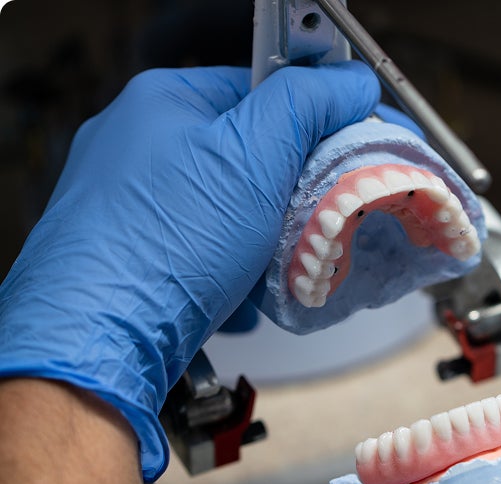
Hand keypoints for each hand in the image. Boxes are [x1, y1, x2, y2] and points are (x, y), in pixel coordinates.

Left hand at [0, 64, 378, 478]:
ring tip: (273, 267)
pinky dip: (235, 275)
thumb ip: (306, 105)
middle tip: (315, 218)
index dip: (316, 119)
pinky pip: (208, 253)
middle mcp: (140, 145)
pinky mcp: (137, 256)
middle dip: (292, 193)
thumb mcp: (253, 156)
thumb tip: (350, 83)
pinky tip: (240, 295)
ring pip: (233, 210)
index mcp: (164, 102)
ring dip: (267, 242)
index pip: (264, 89)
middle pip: (251, 154)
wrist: (103, 338)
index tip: (352, 150)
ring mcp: (133, 203)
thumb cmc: (166, 244)